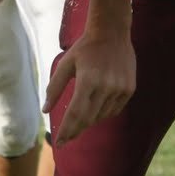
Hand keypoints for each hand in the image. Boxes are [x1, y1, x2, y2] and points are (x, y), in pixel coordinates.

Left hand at [43, 29, 134, 144]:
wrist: (112, 33)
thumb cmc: (84, 48)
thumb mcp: (65, 64)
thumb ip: (55, 87)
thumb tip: (45, 110)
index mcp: (88, 80)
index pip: (76, 113)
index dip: (67, 130)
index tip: (59, 142)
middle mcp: (106, 87)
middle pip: (88, 119)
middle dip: (75, 130)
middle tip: (65, 138)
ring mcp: (120, 89)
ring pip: (102, 116)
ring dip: (89, 121)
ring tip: (79, 122)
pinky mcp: (129, 89)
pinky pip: (114, 110)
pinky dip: (103, 114)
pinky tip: (95, 112)